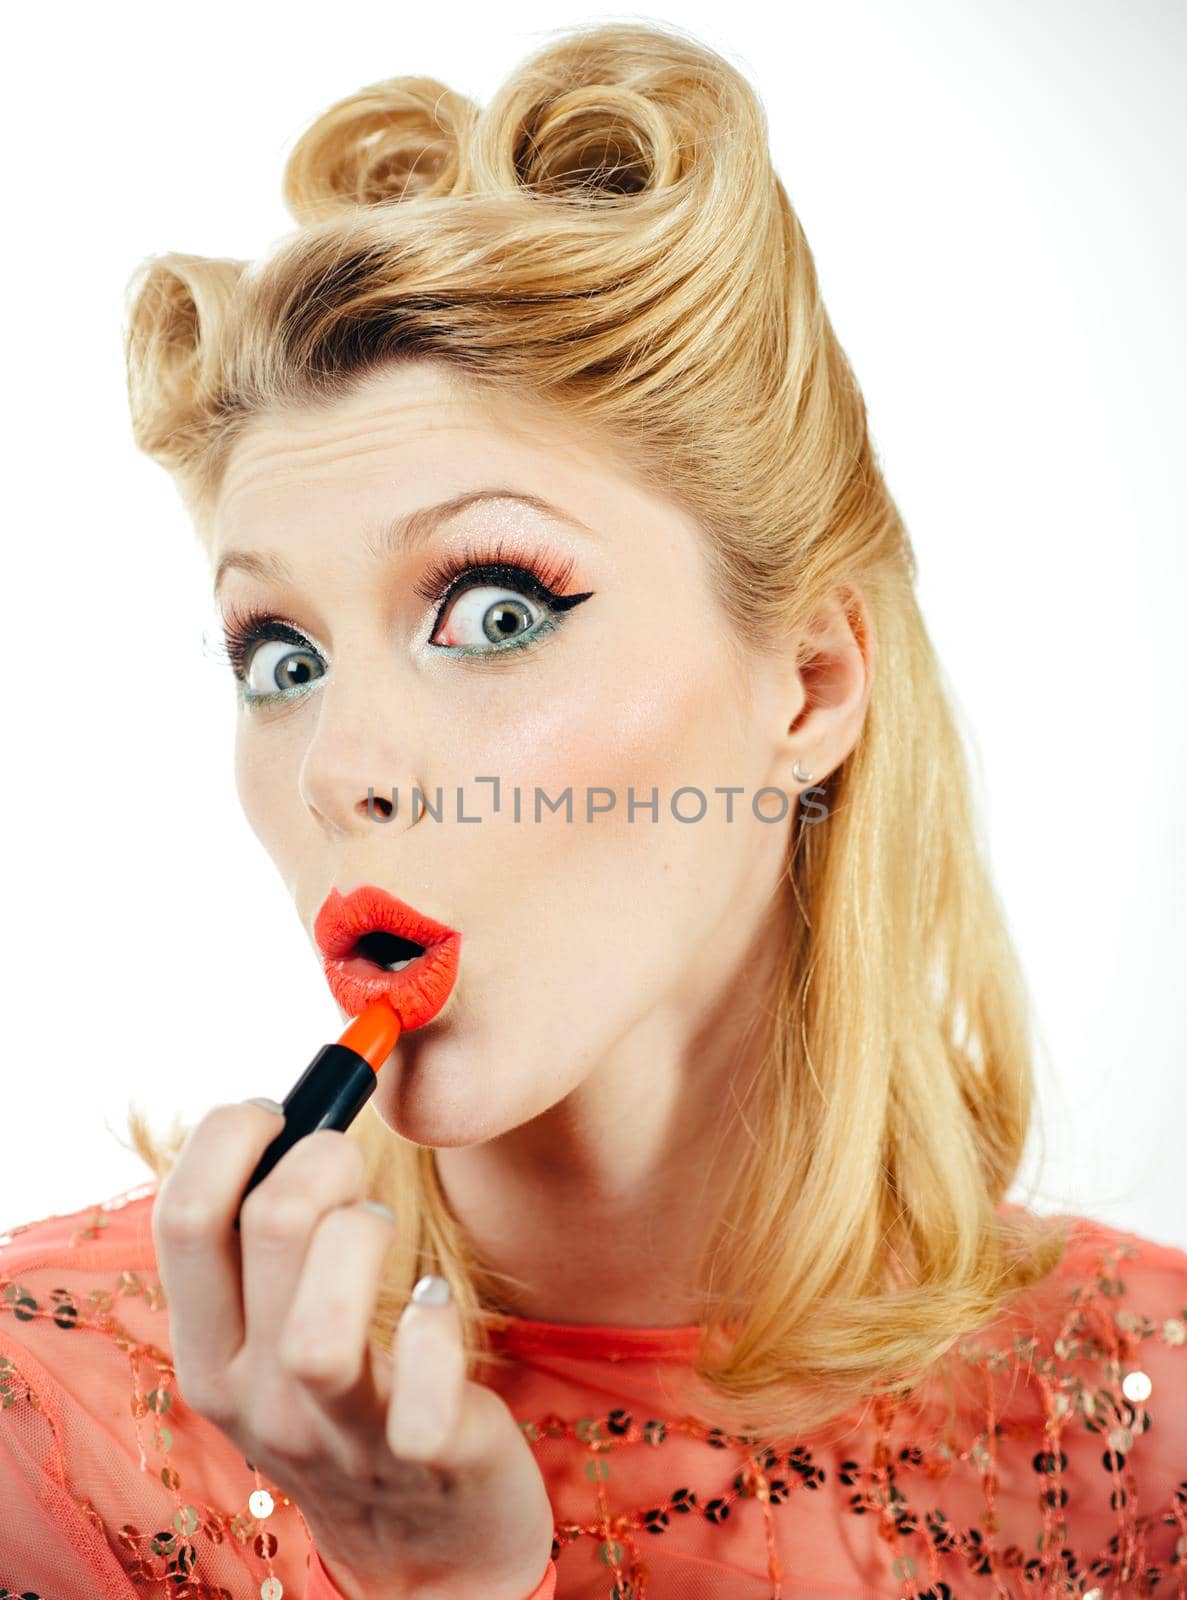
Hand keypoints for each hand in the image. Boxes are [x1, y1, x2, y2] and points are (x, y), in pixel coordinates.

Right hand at [152, 1100, 554, 1599]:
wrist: (429, 1534)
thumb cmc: (356, 1387)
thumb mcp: (280, 1321)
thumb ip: (269, 1230)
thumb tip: (296, 1102)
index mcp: (210, 1344)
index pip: (183, 1215)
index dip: (233, 1133)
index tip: (283, 1111)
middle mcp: (256, 1394)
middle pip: (267, 1230)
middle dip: (326, 1155)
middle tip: (352, 1161)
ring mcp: (337, 1434)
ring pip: (320, 1329)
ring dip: (367, 1240)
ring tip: (383, 1237)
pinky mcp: (425, 1455)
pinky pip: (422, 1390)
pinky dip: (436, 1323)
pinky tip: (434, 1302)